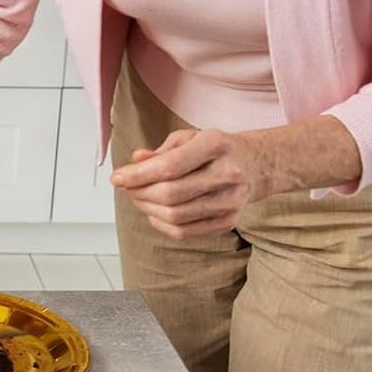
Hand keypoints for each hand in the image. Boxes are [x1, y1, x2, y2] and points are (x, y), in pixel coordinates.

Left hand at [110, 128, 272, 240]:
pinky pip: (184, 232)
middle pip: (170, 194)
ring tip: (138, 198)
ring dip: (146, 209)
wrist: (254, 165)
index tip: (117, 177)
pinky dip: (161, 225)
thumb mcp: (187, 138)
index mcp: (216, 145)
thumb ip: (159, 151)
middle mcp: (228, 174)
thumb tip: (135, 160)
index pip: (170, 166)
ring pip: (175, 216)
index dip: (138, 175)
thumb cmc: (214, 150)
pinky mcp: (229, 222)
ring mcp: (231, 201)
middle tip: (127, 187)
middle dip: (139, 193)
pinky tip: (154, 213)